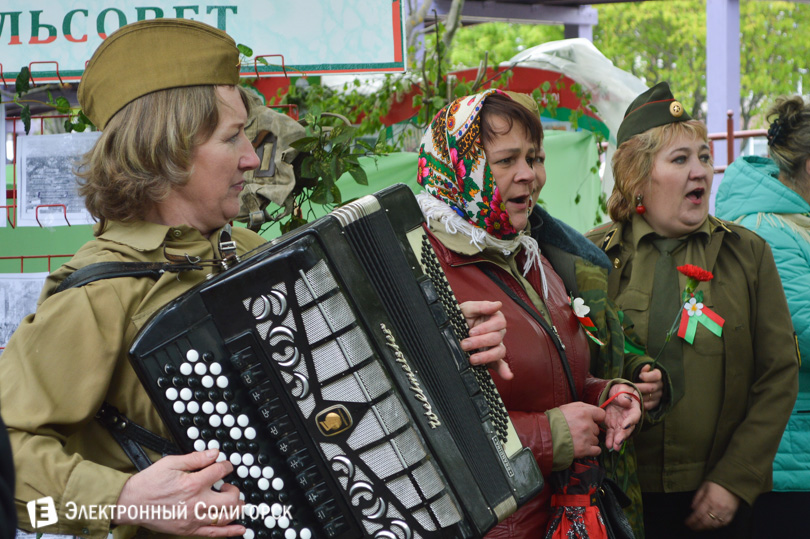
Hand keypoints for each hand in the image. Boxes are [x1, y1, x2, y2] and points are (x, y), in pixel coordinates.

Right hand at [114, 449, 244, 536]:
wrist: (131, 503)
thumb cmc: (149, 483)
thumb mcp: (171, 463)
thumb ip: (195, 458)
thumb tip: (213, 453)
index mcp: (192, 484)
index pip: (221, 471)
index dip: (227, 465)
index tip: (226, 465)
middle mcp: (196, 503)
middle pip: (231, 498)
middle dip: (234, 490)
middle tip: (227, 486)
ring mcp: (194, 519)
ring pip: (227, 516)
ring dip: (236, 507)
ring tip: (233, 501)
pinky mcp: (189, 530)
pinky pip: (215, 533)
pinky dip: (231, 531)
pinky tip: (241, 528)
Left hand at [459, 300, 511, 379]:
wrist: (449, 329)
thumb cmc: (461, 316)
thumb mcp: (467, 308)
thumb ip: (481, 306)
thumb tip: (498, 304)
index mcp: (493, 319)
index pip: (499, 323)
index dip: (486, 328)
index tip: (471, 331)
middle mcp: (496, 333)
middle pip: (497, 338)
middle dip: (480, 342)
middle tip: (464, 344)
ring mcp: (494, 346)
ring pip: (499, 351)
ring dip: (487, 356)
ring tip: (473, 359)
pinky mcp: (490, 359)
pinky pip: (500, 365)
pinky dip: (504, 370)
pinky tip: (507, 376)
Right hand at [558, 402, 604, 458]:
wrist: (546, 436)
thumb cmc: (555, 421)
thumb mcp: (567, 407)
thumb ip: (582, 407)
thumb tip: (593, 411)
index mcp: (584, 413)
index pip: (601, 415)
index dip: (597, 418)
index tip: (593, 421)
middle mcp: (587, 425)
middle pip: (597, 429)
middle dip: (590, 430)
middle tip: (578, 431)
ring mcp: (587, 438)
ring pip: (596, 439)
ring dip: (589, 440)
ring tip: (577, 439)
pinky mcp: (585, 449)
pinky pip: (597, 450)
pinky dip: (592, 450)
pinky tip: (584, 447)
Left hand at [603, 384, 641, 450]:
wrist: (612, 394)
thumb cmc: (619, 391)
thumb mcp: (621, 389)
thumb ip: (624, 394)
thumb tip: (626, 401)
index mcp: (633, 409)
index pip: (634, 416)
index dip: (630, 421)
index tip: (625, 425)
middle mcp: (628, 418)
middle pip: (628, 428)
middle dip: (623, 435)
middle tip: (618, 441)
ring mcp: (620, 423)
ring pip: (620, 433)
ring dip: (617, 441)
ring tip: (614, 447)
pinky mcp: (612, 426)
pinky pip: (612, 434)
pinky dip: (610, 440)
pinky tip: (608, 445)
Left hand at [635, 364, 663, 410]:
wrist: (639, 385)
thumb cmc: (638, 376)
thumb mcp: (639, 371)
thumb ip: (642, 370)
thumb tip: (647, 366)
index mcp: (657, 375)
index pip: (656, 375)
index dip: (648, 376)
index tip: (640, 376)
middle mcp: (660, 385)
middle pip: (652, 387)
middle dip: (640, 387)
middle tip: (631, 387)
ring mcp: (659, 394)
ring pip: (651, 397)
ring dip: (640, 396)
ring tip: (631, 395)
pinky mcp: (656, 402)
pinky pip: (651, 405)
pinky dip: (643, 404)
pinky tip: (636, 402)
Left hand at [686, 481, 738, 529]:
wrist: (733, 480)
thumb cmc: (716, 482)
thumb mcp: (703, 486)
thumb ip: (697, 498)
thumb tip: (692, 509)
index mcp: (709, 500)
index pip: (698, 514)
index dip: (691, 520)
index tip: (686, 523)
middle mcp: (717, 507)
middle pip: (705, 522)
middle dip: (697, 526)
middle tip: (691, 527)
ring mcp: (726, 512)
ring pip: (714, 525)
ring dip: (706, 528)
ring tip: (699, 528)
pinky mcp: (732, 513)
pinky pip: (724, 524)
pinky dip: (716, 526)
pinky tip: (711, 526)